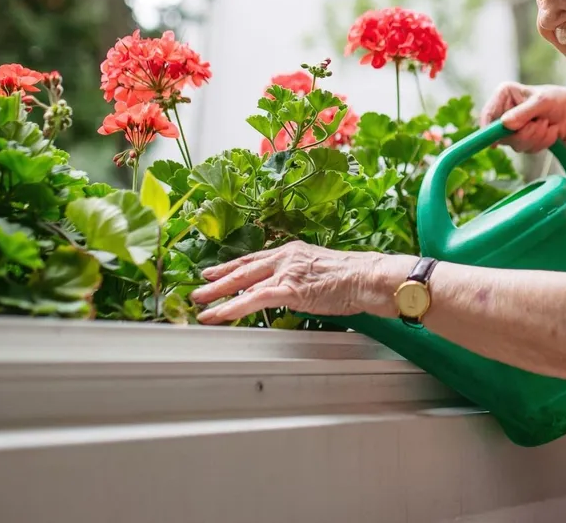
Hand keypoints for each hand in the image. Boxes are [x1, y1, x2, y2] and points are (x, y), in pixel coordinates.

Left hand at [191, 241, 410, 324]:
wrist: (367, 277)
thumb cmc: (353, 277)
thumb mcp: (320, 271)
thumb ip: (301, 278)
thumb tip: (293, 290)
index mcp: (292, 251)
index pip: (255, 258)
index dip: (232, 267)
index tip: (215, 272)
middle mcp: (285, 257)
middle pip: (243, 269)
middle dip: (217, 280)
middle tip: (198, 289)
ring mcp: (285, 272)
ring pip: (243, 283)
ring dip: (218, 296)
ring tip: (200, 306)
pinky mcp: (289, 289)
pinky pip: (254, 300)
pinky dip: (234, 308)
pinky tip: (220, 314)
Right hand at [480, 82, 565, 158]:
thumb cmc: (561, 101)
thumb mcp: (543, 102)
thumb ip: (523, 113)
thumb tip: (504, 124)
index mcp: (505, 95)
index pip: (488, 114)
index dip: (488, 130)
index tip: (495, 143)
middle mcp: (506, 111)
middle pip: (502, 135)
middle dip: (525, 133)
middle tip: (542, 123)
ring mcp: (514, 127)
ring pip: (516, 144)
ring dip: (537, 138)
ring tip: (549, 125)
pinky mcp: (524, 139)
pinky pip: (527, 149)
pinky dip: (542, 143)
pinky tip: (551, 133)